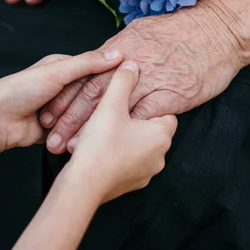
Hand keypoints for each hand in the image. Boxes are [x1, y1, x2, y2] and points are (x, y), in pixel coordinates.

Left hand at [0, 50, 122, 152]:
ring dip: (83, 122)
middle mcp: (63, 86)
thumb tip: (117, 54)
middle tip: (107, 109)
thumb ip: (88, 63)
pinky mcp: (59, 129)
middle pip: (91, 94)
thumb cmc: (19, 90)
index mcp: (63, 67)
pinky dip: (77, 135)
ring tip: (93, 125)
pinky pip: (76, 131)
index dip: (108, 77)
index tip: (124, 84)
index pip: (94, 70)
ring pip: (85, 114)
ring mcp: (61, 108)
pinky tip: (84, 138)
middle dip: (94, 104)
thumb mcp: (56, 71)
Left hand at [41, 7, 244, 153]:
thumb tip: (107, 58)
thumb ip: (124, 46)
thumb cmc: (185, 29)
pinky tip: (107, 147)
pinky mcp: (168, 94)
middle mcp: (129, 62)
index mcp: (121, 46)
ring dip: (89, 130)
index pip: (85, 75)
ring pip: (111, 108)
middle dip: (69, 118)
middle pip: (91, 93)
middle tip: (53, 139)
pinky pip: (139, 116)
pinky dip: (121, 133)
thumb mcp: (146, 30)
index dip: (66, 96)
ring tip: (71, 148)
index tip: (49, 115)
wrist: (219, 30)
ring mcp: (148, 78)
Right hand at [66, 61, 176, 202]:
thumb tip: (132, 65)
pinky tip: (100, 149)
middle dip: (135, 122)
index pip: (166, 113)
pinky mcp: (131, 185)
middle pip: (152, 131)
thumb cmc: (100, 144)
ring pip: (139, 148)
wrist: (84, 185)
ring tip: (104, 132)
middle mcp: (160, 157)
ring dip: (125, 139)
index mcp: (161, 136)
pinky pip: (128, 164)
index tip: (130, 103)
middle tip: (114, 115)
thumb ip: (123, 81)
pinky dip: (118, 156)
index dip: (147, 104)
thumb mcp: (111, 104)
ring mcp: (146, 174)